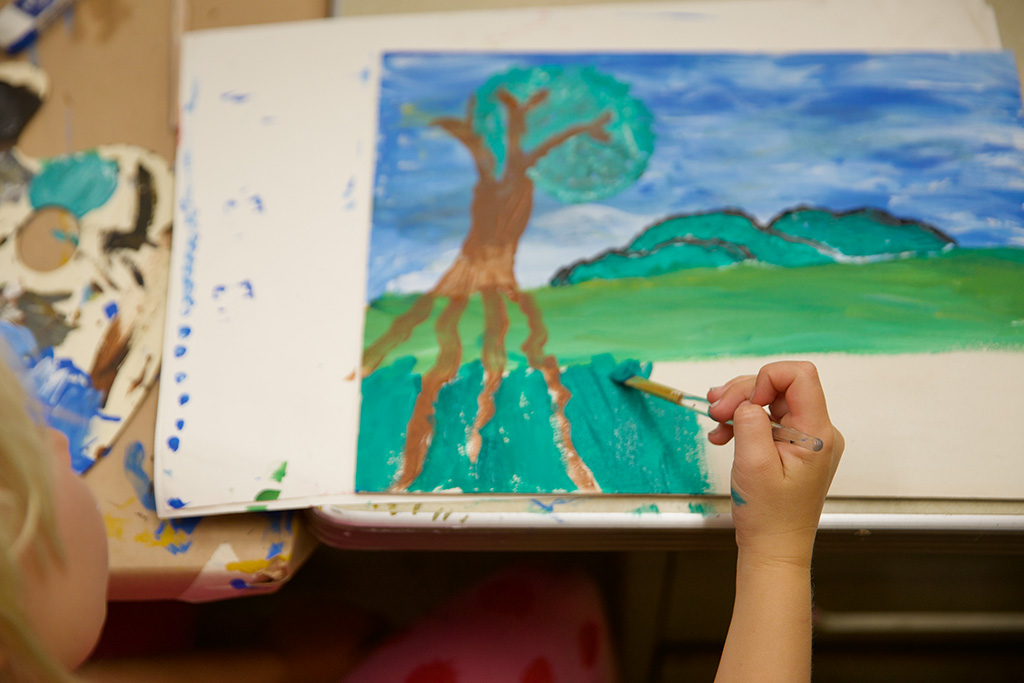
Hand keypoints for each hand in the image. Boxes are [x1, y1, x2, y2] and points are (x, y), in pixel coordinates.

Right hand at [707, 361, 843, 567]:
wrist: (773, 547)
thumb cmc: (769, 516)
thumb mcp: (754, 465)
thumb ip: (751, 423)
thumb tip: (746, 401)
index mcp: (817, 433)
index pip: (800, 375)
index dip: (766, 378)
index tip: (743, 403)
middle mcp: (817, 430)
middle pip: (780, 385)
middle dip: (743, 392)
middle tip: (715, 412)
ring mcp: (804, 438)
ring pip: (769, 399)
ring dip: (738, 405)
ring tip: (715, 421)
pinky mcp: (791, 445)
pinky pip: (766, 418)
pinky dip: (741, 421)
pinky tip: (722, 434)